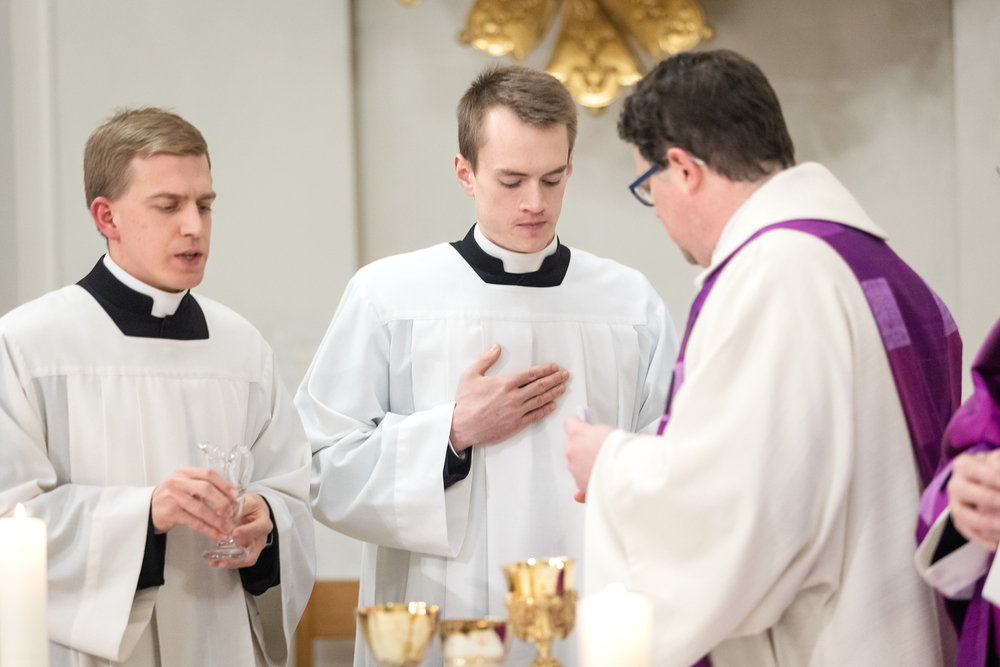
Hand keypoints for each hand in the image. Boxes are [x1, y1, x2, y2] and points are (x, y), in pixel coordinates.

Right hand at [151, 467, 238, 541]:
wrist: (150, 508)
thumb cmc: (173, 496)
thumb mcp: (186, 484)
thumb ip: (204, 485)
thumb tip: (230, 496)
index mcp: (185, 472)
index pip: (208, 474)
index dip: (224, 484)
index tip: (235, 494)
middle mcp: (178, 482)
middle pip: (206, 489)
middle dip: (222, 501)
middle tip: (232, 512)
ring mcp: (174, 497)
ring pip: (201, 509)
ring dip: (217, 520)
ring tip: (227, 527)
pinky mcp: (171, 513)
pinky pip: (194, 522)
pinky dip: (208, 529)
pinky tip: (217, 534)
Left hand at [208, 493, 273, 568]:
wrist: (255, 510)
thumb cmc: (253, 505)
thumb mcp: (248, 500)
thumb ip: (238, 505)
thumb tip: (225, 511)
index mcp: (264, 523)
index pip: (257, 529)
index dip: (246, 531)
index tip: (233, 532)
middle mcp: (260, 538)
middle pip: (252, 554)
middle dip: (237, 560)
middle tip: (223, 559)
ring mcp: (253, 546)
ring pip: (244, 559)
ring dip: (229, 562)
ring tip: (215, 561)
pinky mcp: (244, 549)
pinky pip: (237, 558)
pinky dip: (225, 560)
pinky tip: (213, 560)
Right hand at [449, 344, 568, 450]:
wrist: (462, 426)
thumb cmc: (466, 402)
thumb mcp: (471, 375)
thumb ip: (486, 360)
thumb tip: (496, 347)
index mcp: (505, 384)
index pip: (530, 374)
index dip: (545, 370)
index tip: (554, 367)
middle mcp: (514, 397)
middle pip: (540, 386)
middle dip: (554, 379)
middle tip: (565, 375)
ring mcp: (516, 412)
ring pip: (540, 400)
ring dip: (553, 392)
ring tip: (563, 387)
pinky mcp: (516, 424)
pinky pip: (535, 416)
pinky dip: (545, 410)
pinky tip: (552, 405)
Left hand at [563, 416, 613, 502]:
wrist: (626, 474)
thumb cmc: (621, 453)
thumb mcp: (615, 433)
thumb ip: (603, 432)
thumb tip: (610, 434)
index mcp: (578, 434)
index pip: (570, 423)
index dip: (577, 424)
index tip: (581, 424)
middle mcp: (572, 451)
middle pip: (571, 444)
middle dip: (582, 445)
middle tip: (597, 446)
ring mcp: (574, 468)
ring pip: (575, 462)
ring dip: (584, 462)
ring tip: (602, 463)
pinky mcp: (579, 482)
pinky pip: (580, 477)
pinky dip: (588, 477)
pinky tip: (600, 475)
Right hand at [948, 451, 999, 550]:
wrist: (982, 480)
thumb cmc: (993, 470)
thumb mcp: (997, 461)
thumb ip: (998, 465)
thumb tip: (999, 471)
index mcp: (964, 465)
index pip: (977, 470)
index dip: (996, 479)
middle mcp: (955, 484)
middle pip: (965, 491)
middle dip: (991, 499)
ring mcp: (955, 504)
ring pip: (963, 514)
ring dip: (986, 522)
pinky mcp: (959, 521)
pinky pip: (967, 532)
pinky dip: (982, 539)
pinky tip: (995, 542)